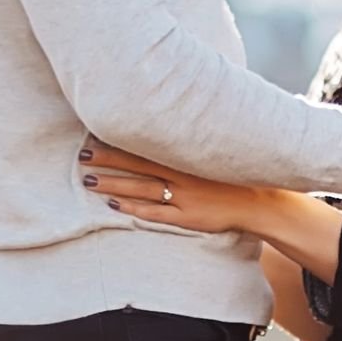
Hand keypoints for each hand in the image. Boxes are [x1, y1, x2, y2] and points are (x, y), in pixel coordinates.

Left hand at [78, 142, 259, 237]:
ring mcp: (183, 196)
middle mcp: (181, 173)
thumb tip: (171, 124)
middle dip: (108, 160)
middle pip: (137, 165)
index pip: (146, 145)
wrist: (259, 201)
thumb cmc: (236, 175)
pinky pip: (155, 213)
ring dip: (115, 184)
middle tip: (82, 156)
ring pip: (141, 188)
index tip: (95, 134)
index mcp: (186, 155)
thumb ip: (193, 141)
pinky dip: (134, 208)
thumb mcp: (215, 152)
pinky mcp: (186, 216)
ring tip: (90, 181)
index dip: (120, 141)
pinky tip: (114, 206)